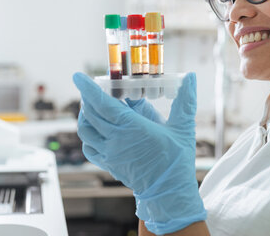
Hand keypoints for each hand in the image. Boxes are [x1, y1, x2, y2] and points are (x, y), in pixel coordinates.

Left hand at [73, 72, 206, 234]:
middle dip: (87, 97)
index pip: (101, 103)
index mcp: (132, 127)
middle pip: (90, 113)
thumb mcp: (183, 127)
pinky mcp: (108, 164)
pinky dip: (88, 135)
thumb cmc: (176, 160)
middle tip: (92, 87)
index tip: (78, 76)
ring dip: (85, 115)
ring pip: (85, 130)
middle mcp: (116, 140)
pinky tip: (97, 129)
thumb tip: (191, 77)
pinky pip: (89, 147)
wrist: (169, 193)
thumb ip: (185, 100)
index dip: (87, 88)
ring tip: (92, 105)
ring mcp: (109, 154)